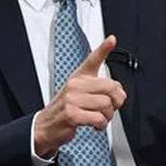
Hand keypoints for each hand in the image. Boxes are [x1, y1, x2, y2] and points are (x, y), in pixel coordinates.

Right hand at [33, 35, 126, 157]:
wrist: (46, 126)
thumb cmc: (66, 109)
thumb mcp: (79, 93)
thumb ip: (98, 89)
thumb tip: (119, 93)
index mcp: (78, 78)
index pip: (92, 60)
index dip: (103, 49)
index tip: (112, 39)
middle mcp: (75, 85)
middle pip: (111, 88)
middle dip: (116, 102)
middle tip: (110, 108)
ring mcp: (72, 99)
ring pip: (106, 105)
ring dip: (108, 116)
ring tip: (99, 118)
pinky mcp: (71, 114)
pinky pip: (99, 118)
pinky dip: (101, 125)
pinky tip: (95, 125)